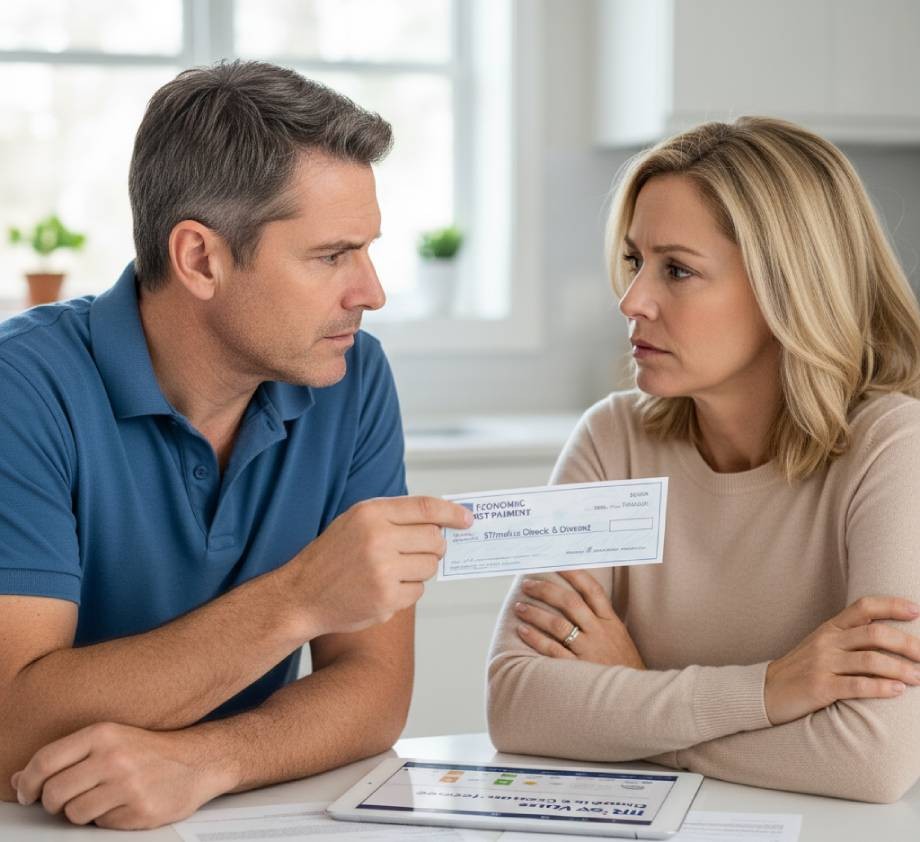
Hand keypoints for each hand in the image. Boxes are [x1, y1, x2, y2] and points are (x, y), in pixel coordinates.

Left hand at [10, 722, 235, 829]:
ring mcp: (127, 786)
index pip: (45, 761)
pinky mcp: (139, 811)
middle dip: (54, 802)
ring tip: (102, 798)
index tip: (26, 792)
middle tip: (66, 798)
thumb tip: (21, 779)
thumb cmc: (151, 750)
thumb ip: (66, 757)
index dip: (28, 782)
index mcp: (103, 734)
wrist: (199, 760)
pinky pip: (101, 825)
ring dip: (82, 811)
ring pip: (74, 814)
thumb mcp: (110, 740)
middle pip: (54, 793)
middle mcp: (114, 758)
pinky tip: (123, 803)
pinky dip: (107, 818)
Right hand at [293, 495, 472, 636]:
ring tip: (392, 570)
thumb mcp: (355, 521)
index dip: (452, 513)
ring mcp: (383, 570)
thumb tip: (442, 521)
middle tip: (418, 551)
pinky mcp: (386, 599)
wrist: (301, 595)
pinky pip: (418, 591)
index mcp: (371, 513)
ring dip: (419, 569)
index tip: (467, 520)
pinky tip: (384, 588)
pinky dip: (408, 590)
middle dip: (433, 546)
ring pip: (429, 566)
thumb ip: (394, 517)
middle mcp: (378, 539)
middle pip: (434, 539)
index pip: (425, 508)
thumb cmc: (333, 555)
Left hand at [514, 569, 644, 668]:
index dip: (575, 574)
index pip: (592, 590)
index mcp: (611, 622)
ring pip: (558, 624)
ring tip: (519, 607)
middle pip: (570, 603)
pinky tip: (522, 630)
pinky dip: (535, 638)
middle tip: (528, 584)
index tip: (557, 563)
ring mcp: (588, 650)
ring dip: (535, 613)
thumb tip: (579, 599)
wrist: (636, 698)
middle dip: (546, 590)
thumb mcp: (620, 638)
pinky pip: (552, 650)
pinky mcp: (577, 669)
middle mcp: (600, 633)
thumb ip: (602, 619)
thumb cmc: (624, 666)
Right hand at [765, 596, 919, 724]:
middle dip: (907, 644)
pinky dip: (881, 687)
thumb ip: (849, 639)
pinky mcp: (820, 686)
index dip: (892, 606)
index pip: (863, 607)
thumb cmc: (801, 670)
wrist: (766, 690)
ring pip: (870, 660)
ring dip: (900, 669)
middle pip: (874, 634)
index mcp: (829, 628)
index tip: (917, 610)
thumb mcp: (822, 647)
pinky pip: (857, 685)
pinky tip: (897, 690)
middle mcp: (827, 641)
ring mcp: (823, 663)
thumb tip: (889, 639)